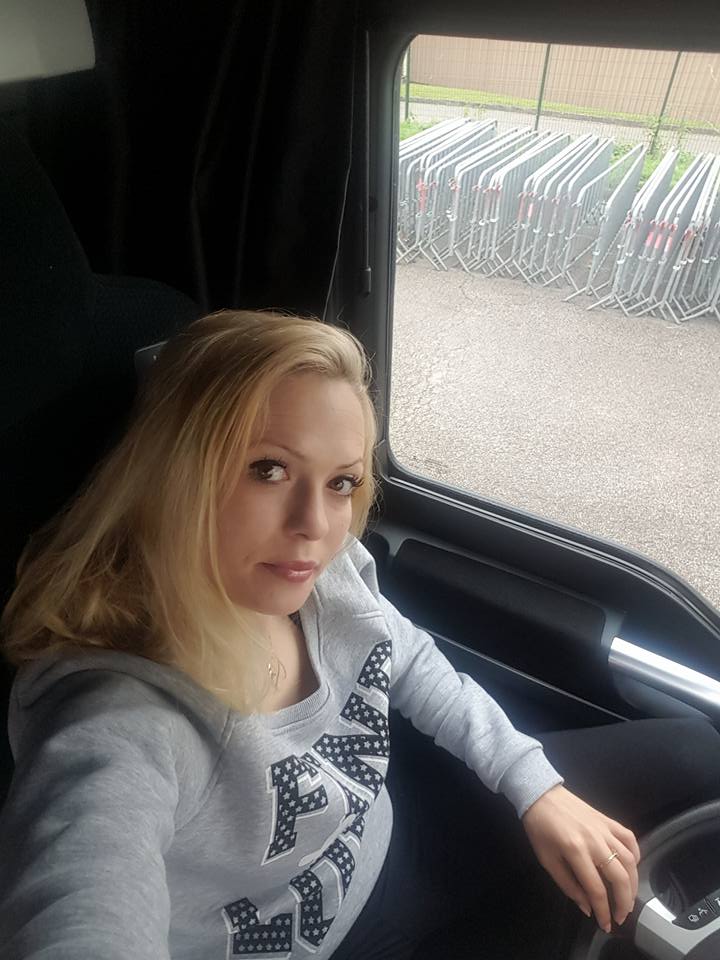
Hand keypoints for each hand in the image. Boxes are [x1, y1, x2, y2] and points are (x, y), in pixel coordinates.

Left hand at [521, 784, 640, 932]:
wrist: (541, 796)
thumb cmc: (540, 829)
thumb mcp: (547, 861)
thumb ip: (568, 886)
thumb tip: (588, 908)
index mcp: (576, 851)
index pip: (597, 889)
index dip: (603, 911)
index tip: (605, 925)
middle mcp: (595, 841)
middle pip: (620, 877)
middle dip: (624, 903)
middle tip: (621, 916)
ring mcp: (604, 829)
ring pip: (629, 860)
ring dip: (633, 884)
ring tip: (628, 898)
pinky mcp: (608, 820)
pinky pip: (629, 838)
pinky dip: (636, 854)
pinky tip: (632, 868)